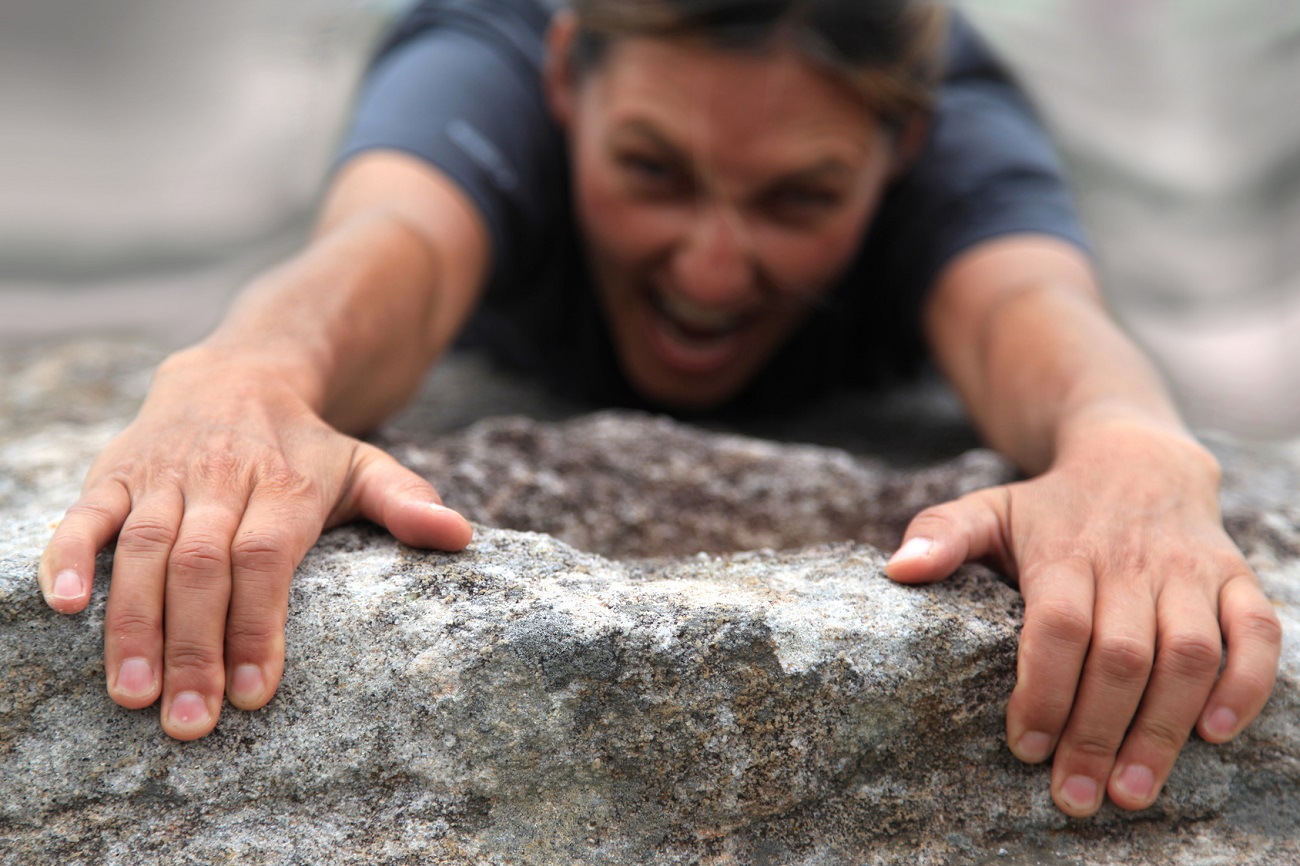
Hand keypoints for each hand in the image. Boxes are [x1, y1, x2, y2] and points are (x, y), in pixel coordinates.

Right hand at [37, 348, 471, 739]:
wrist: (237, 373)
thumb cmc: (304, 447)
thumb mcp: (364, 464)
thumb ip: (407, 502)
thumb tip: (461, 536)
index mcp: (286, 486)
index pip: (268, 560)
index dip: (258, 626)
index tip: (254, 695)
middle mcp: (223, 478)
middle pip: (204, 565)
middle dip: (195, 647)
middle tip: (190, 722)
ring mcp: (164, 475)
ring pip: (143, 549)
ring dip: (133, 623)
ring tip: (132, 696)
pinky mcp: (115, 472)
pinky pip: (85, 513)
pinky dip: (68, 555)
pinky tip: (61, 607)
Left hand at [885, 424, 1281, 815]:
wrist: (1137, 459)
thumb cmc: (1051, 506)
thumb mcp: (989, 508)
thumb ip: (942, 535)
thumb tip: (896, 571)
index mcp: (1065, 551)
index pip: (1057, 627)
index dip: (1043, 690)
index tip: (1024, 747)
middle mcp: (1131, 560)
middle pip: (1120, 655)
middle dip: (1097, 732)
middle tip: (1075, 796)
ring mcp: (1189, 569)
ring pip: (1188, 654)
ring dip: (1164, 728)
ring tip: (1131, 791)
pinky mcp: (1235, 578)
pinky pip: (1257, 634)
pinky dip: (1244, 685)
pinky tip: (1213, 736)